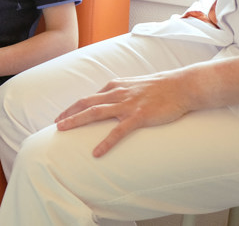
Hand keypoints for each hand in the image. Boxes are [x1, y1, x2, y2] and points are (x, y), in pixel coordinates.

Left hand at [55, 73, 191, 156]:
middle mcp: (118, 93)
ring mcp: (127, 104)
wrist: (182, 86)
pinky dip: (105, 142)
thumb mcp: (136, 85)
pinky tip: (96, 153)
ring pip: (95, 112)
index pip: (89, 97)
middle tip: (56, 125)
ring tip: (62, 131)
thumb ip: (122, 92)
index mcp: (116, 86)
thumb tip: (111, 100)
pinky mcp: (139, 116)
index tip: (63, 115)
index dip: (74, 107)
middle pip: (86, 103)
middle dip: (69, 113)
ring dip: (77, 121)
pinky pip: (118, 131)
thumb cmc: (162, 88)